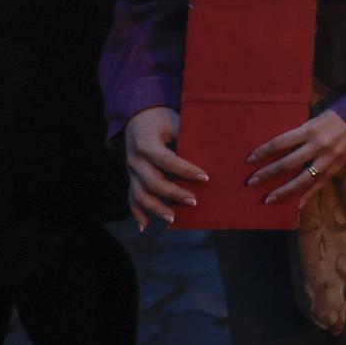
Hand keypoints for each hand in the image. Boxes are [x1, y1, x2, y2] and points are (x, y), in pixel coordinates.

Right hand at [124, 106, 206, 229]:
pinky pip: (132, 197)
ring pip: (140, 194)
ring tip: (173, 218)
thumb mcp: (175, 121)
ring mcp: (131, 171)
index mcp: (146, 143)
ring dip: (156, 208)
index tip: (205, 177)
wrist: (138, 118)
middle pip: (152, 181)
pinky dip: (137, 212)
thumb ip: (188, 136)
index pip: (167, 160)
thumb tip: (214, 149)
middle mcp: (135, 159)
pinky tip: (145, 226)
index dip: (185, 170)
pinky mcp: (131, 178)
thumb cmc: (163, 119)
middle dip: (173, 193)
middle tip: (194, 201)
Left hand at [246, 109, 345, 204]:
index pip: (280, 143)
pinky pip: (319, 185)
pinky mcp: (337, 168)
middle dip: (267, 174)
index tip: (249, 160)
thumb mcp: (317, 117)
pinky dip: (307, 196)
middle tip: (251, 182)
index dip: (263, 152)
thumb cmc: (340, 113)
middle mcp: (317, 146)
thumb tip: (282, 144)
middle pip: (287, 163)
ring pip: (302, 180)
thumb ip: (302, 131)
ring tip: (268, 199)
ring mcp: (328, 159)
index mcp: (310, 129)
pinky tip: (295, 206)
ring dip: (283, 191)